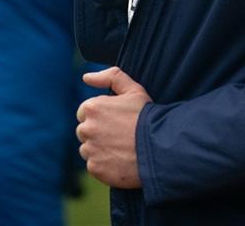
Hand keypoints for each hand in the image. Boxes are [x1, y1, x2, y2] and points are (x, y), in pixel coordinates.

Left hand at [76, 67, 151, 188]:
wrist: (159, 147)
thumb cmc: (147, 117)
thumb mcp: (133, 90)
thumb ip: (110, 77)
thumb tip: (86, 77)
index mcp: (92, 107)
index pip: (85, 112)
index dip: (101, 116)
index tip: (115, 121)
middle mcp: (86, 128)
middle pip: (84, 131)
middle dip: (97, 132)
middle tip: (119, 135)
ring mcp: (90, 150)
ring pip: (87, 149)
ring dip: (99, 149)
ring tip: (121, 148)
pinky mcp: (95, 168)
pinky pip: (94, 166)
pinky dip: (104, 165)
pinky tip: (120, 160)